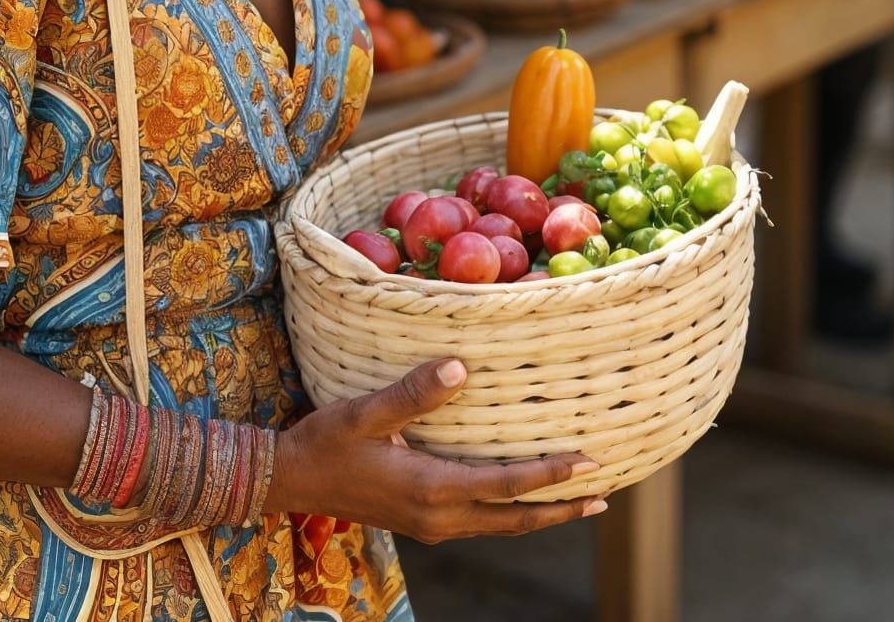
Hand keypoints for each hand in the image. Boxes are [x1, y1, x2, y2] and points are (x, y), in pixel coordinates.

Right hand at [268, 359, 604, 542]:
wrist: (290, 480)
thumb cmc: (325, 442)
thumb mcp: (364, 413)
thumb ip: (412, 393)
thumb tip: (460, 367)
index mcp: (432, 490)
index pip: (507, 486)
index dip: (550, 475)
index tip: (588, 462)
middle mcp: (439, 516)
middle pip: (514, 519)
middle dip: (560, 508)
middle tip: (603, 496)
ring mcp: (430, 524)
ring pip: (499, 525)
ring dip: (538, 514)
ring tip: (573, 501)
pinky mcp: (421, 521)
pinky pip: (479, 521)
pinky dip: (509, 512)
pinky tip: (514, 498)